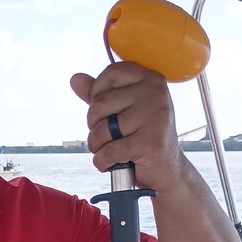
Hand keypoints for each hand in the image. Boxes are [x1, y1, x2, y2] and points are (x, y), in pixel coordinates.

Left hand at [70, 61, 184, 192]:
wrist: (165, 168)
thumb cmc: (142, 135)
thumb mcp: (122, 110)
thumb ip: (100, 94)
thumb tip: (75, 79)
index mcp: (150, 79)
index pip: (111, 73)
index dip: (98, 93)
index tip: (106, 109)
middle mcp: (155, 93)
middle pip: (100, 103)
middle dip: (94, 125)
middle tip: (106, 135)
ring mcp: (154, 117)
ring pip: (101, 129)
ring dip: (97, 146)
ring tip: (109, 149)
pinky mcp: (150, 143)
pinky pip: (108, 151)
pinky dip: (103, 161)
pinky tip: (111, 162)